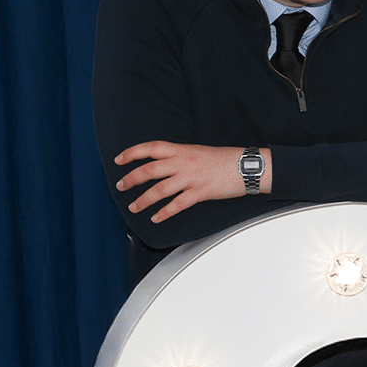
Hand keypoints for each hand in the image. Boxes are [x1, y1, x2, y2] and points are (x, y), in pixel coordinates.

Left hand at [112, 142, 262, 221]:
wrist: (247, 166)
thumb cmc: (226, 159)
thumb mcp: (198, 151)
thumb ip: (180, 157)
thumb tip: (164, 166)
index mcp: (182, 150)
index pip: (150, 148)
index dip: (132, 153)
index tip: (119, 160)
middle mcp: (183, 162)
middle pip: (149, 170)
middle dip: (131, 179)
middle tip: (121, 187)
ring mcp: (191, 178)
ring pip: (160, 190)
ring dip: (144, 200)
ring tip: (134, 208)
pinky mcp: (201, 192)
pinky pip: (177, 204)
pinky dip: (164, 212)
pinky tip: (156, 218)